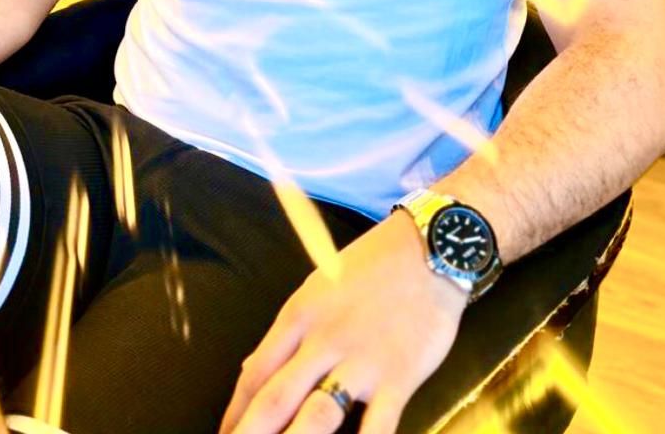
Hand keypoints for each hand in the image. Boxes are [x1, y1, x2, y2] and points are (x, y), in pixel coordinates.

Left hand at [219, 210, 467, 433]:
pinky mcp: (398, 377)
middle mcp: (323, 341)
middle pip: (274, 401)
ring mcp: (361, 362)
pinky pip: (377, 429)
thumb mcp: (319, 285)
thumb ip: (288, 332)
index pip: (255, 374)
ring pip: (316, 419)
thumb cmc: (373, 265)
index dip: (235, 414)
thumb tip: (251, 370)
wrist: (429, 249)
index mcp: (299, 315)